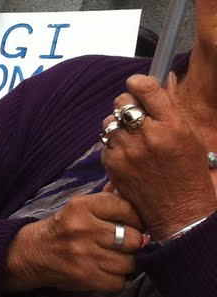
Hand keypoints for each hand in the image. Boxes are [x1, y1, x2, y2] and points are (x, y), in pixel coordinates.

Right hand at [1, 192, 145, 293]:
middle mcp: (82, 228)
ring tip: (113, 258)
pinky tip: (105, 271)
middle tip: (122, 244)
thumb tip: (128, 189)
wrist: (31, 254)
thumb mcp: (77, 208)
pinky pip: (120, 281)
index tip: (130, 224)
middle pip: (134, 239)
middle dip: (132, 243)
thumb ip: (105, 200)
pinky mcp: (86, 277)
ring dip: (125, 263)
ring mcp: (85, 255)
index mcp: (80, 206)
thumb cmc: (61, 229)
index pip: (127, 208)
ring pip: (131, 262)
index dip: (135, 219)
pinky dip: (116, 279)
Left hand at [101, 74, 216, 239]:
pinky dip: (114, 145)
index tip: (137, 86)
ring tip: (133, 138)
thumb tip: (148, 89)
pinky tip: (129, 155)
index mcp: (173, 126)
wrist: (181, 212)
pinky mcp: (112, 163)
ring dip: (118, 126)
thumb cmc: (189, 172)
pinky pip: (106, 142)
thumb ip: (169, 113)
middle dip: (128, 106)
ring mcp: (127, 150)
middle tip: (136, 117)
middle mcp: (148, 135)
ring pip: (109, 121)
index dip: (138, 84)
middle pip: (122, 102)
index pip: (145, 89)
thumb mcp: (190, 138)